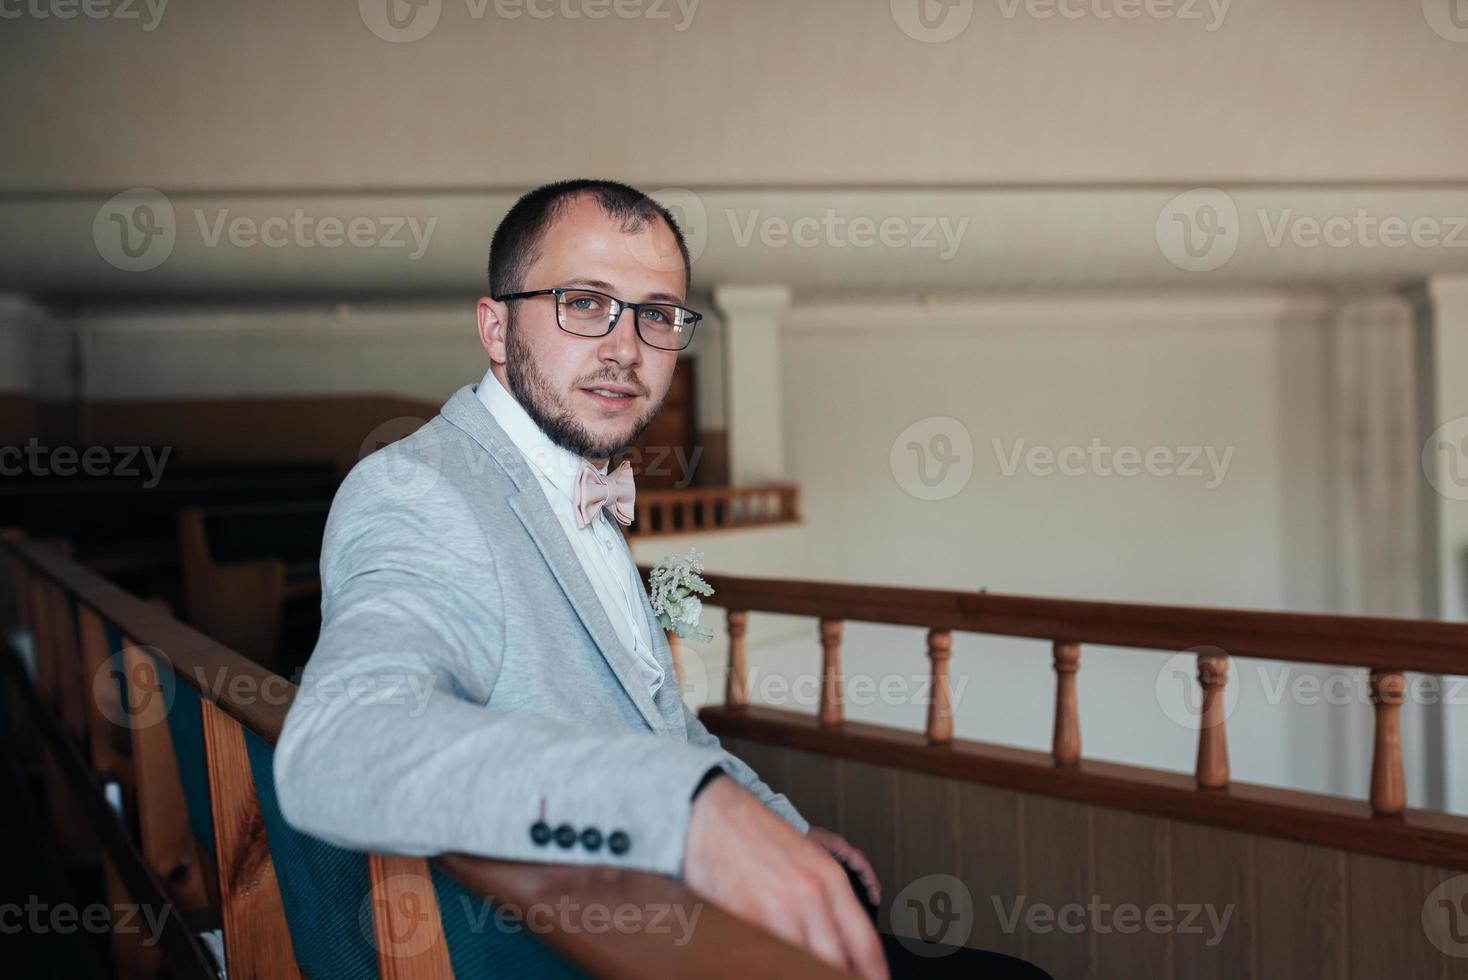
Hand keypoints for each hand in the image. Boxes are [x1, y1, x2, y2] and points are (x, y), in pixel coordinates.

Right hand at [685, 777, 887, 979]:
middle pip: (834, 962)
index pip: (866, 946)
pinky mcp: (743, 916)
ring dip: (803, 970)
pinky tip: (770, 962)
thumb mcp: (812, 863)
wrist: (717, 814)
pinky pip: (765, 957)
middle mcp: (809, 895)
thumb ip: (833, 906)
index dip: (873, 976)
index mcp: (832, 881)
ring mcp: (776, 908)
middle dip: (837, 977)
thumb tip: (849, 953)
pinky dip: (771, 962)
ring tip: (799, 969)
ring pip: (802, 964)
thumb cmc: (763, 839)